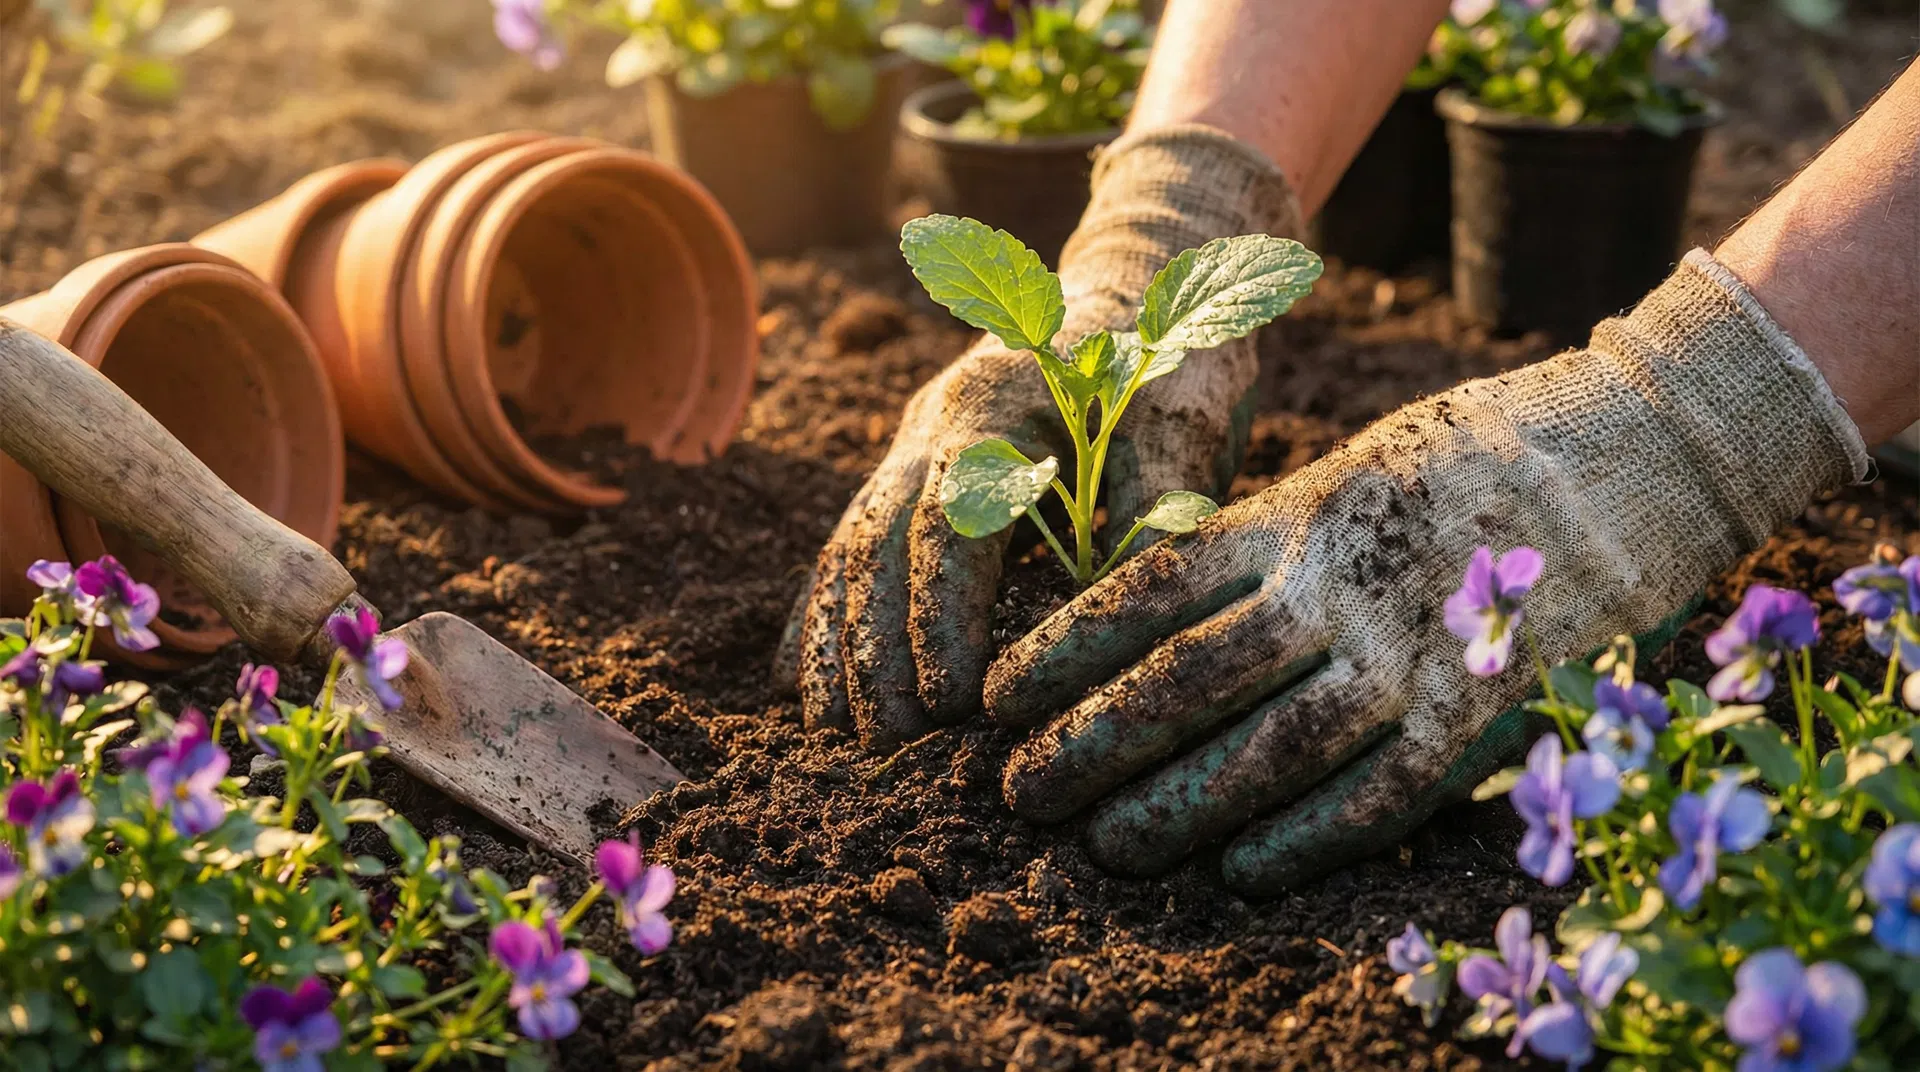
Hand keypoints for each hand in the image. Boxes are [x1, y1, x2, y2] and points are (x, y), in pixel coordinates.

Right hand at [781, 126, 1299, 749]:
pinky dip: (821, 609)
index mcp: (992, 409)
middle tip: (886, 739)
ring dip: (837, 639)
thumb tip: (1118, 616)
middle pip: (878, 543)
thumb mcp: (1178, 424)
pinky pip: (847, 543)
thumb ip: (1152, 510)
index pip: (950, 527)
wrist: (1134, 287)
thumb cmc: (1166, 361)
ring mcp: (910, 446)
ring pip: (850, 546)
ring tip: (832, 727)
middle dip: (875, 646)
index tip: (951, 701)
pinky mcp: (910, 471)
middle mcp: (930, 425)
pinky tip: (798, 675)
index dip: (942, 618)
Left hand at [984, 250, 1869, 894]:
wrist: (1640, 449)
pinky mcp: (1486, 713)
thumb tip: (1152, 617)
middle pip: (1186, 680)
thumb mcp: (1347, 470)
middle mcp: (1340, 584)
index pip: (1147, 590)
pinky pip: (1378, 795)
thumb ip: (1261, 544)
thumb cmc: (1472, 457)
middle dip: (1089, 743)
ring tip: (1104, 847)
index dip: (1061, 649)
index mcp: (1298, 515)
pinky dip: (1304, 841)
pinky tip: (1239, 873)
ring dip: (1176, 808)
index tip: (994, 697)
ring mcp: (1414, 652)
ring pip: (1267, 750)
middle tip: (1018, 793)